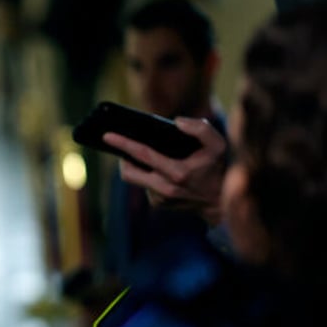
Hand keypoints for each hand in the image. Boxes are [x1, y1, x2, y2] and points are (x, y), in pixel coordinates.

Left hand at [104, 117, 227, 225]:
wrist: (219, 201)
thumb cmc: (217, 168)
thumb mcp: (218, 145)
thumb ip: (200, 129)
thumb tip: (176, 121)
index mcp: (178, 173)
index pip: (143, 155)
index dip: (123, 144)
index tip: (107, 135)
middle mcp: (165, 189)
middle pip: (128, 173)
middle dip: (122, 157)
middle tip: (120, 144)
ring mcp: (160, 199)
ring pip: (135, 179)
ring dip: (135, 165)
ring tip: (139, 152)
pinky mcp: (158, 204)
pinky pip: (144, 185)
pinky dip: (146, 174)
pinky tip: (154, 166)